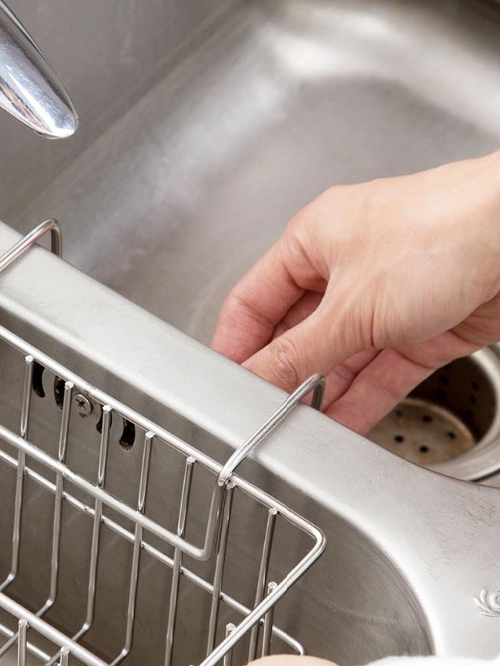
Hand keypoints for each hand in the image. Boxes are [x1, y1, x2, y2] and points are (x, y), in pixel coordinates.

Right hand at [211, 153, 499, 433]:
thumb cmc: (448, 232)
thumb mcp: (351, 307)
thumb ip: (296, 355)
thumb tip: (253, 380)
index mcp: (314, 239)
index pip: (253, 301)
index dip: (235, 345)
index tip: (224, 384)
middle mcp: (347, 265)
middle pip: (295, 332)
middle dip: (281, 374)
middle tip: (262, 411)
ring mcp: (386, 297)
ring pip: (339, 356)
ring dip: (322, 392)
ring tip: (300, 426)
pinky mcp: (424, 326)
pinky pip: (379, 371)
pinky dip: (361, 399)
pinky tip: (341, 425)